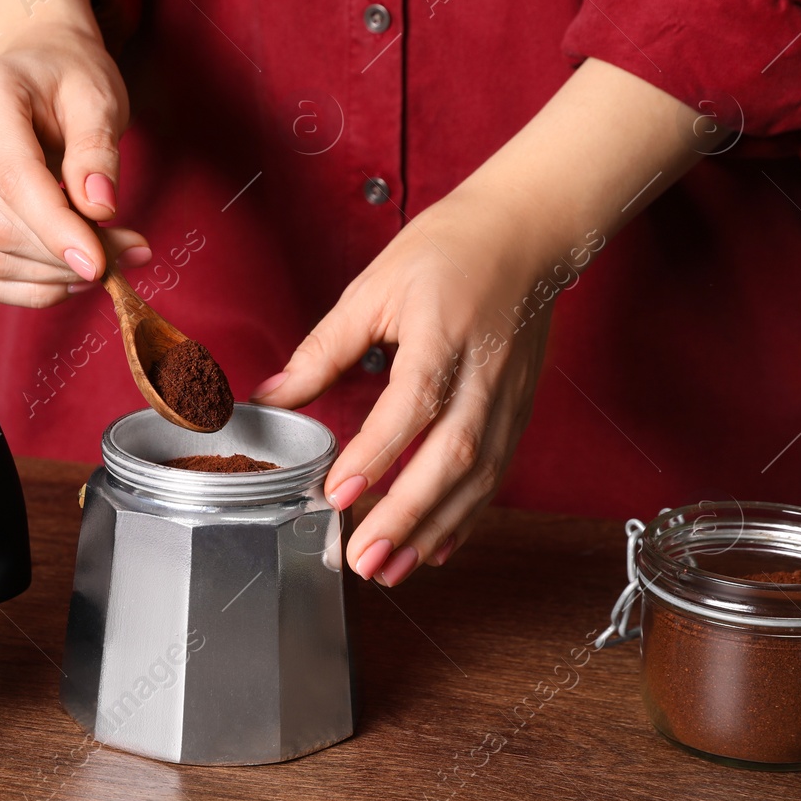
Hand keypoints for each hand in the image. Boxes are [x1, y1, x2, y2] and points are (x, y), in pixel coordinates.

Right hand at [0, 22, 149, 306]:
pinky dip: (31, 288)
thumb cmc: (71, 76)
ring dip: (54, 276)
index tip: (102, 264)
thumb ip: (97, 149)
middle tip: (130, 254)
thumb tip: (99, 210)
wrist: (36, 66)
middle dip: (66, 256)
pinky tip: (72, 276)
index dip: (57, 230)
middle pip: (1, 227)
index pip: (14, 180)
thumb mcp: (98, 96)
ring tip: (109, 261)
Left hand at [250, 57, 702, 585]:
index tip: (338, 493)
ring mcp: (509, 396)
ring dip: (435, 529)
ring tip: (392, 568)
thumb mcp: (373, 288)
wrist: (527, 231)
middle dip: (407, 515)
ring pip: (479, 478)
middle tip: (364, 558)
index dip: (376, 455)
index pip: (411, 406)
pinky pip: (495, 474)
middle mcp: (484, 374)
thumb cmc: (449, 249)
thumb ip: (323, 350)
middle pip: (452, 457)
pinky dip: (466, 516)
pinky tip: (435, 547)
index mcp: (443, 335)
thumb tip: (273, 395)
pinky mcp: (519, 410)